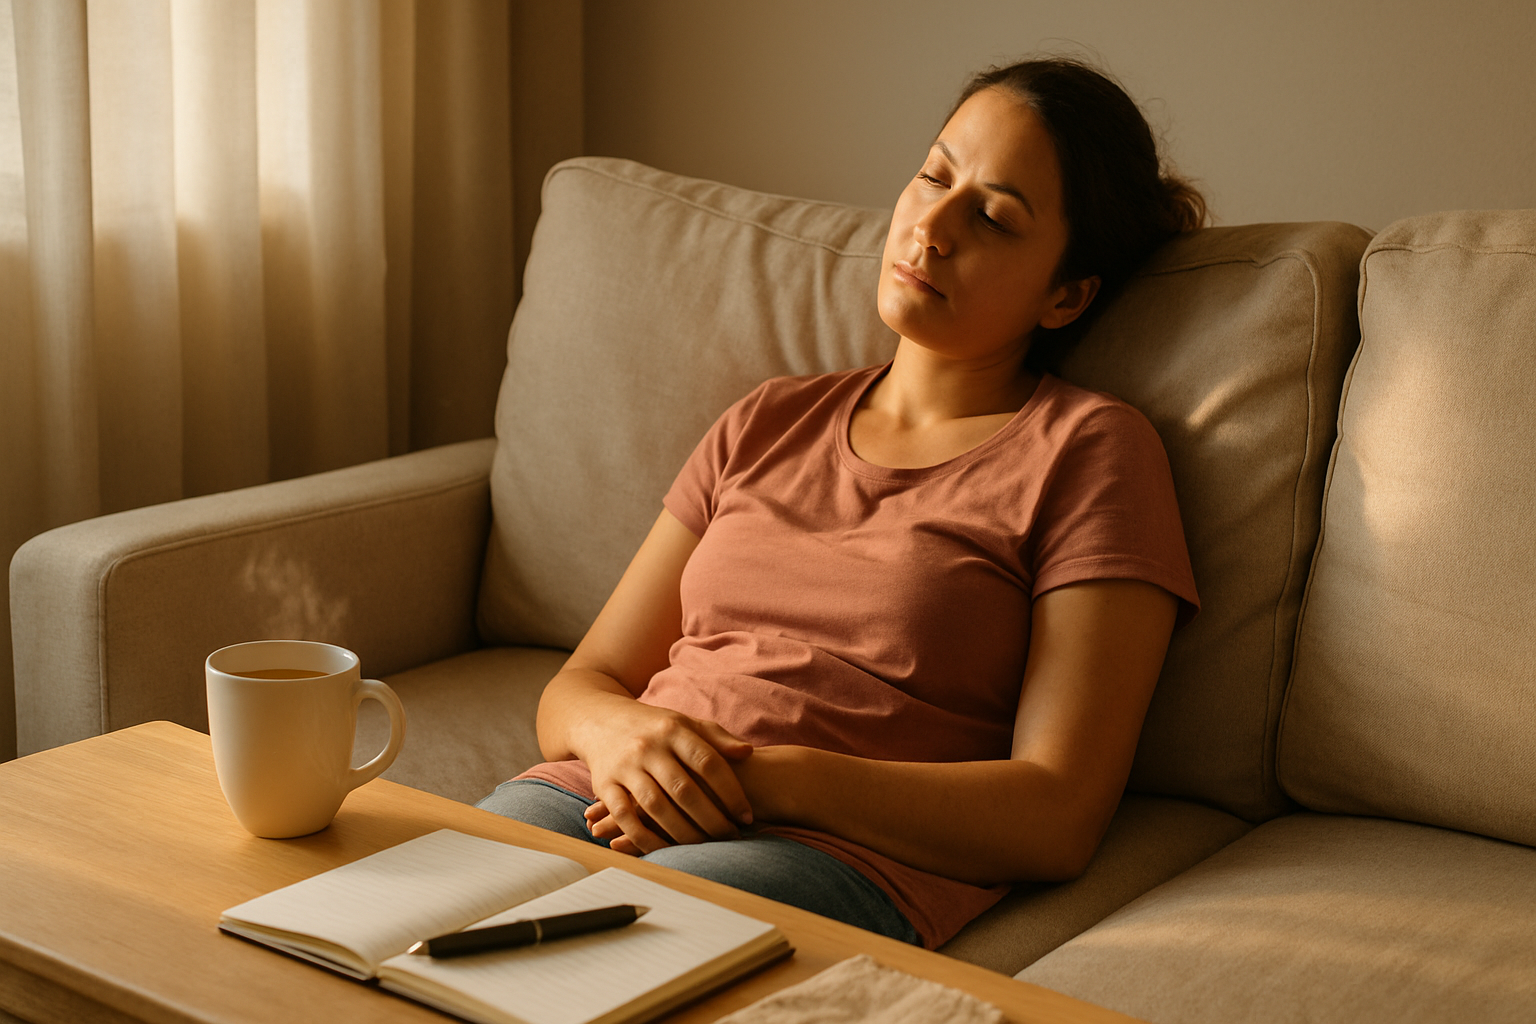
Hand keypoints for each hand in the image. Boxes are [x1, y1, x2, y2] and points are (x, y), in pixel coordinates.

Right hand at [575, 701, 753, 854]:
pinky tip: (664, 850)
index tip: (746, 816)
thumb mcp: (685, 723)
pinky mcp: (604, 784)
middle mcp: (648, 747)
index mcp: (673, 730)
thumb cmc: (654, 727)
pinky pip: (624, 816)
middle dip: (711, 819)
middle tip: (730, 838)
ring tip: (704, 848)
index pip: (708, 762)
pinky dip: (643, 837)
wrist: (599, 719)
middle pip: (684, 789)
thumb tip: (747, 752)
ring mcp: (625, 766)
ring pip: (655, 806)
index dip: (730, 791)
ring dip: (681, 832)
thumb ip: (716, 738)